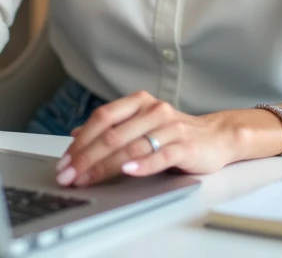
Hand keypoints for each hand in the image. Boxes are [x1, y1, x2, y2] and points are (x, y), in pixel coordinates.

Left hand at [54, 90, 236, 186]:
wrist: (216, 137)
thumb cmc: (174, 133)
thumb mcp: (140, 124)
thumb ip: (111, 127)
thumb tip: (76, 134)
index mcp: (139, 102)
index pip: (103, 118)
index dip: (81, 141)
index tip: (65, 162)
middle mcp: (153, 110)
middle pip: (113, 134)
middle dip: (86, 157)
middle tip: (70, 176)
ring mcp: (170, 127)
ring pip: (132, 146)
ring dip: (105, 166)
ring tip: (88, 179)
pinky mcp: (186, 146)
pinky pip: (161, 155)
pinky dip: (143, 164)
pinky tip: (128, 171)